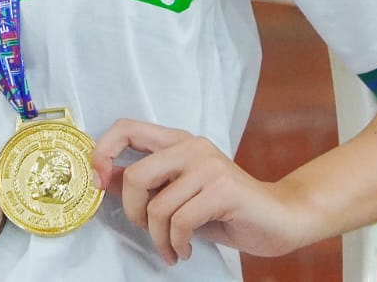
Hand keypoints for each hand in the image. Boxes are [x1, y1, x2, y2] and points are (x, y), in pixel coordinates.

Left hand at [91, 119, 309, 263]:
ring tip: (171, 248)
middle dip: (133, 213)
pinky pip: (181, 221)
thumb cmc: (223, 208)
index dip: (103, 152)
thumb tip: (101, 179)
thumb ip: (146, 183)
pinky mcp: (224, 189)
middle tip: (147, 230)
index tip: (97, 181)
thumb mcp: (178, 192)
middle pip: (135, 175)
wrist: (279, 217)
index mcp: (177, 140)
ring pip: (157, 206)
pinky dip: (177, 244)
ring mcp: (209, 165)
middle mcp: (191, 145)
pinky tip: (186, 250)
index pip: (126, 128)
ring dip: (158, 238)